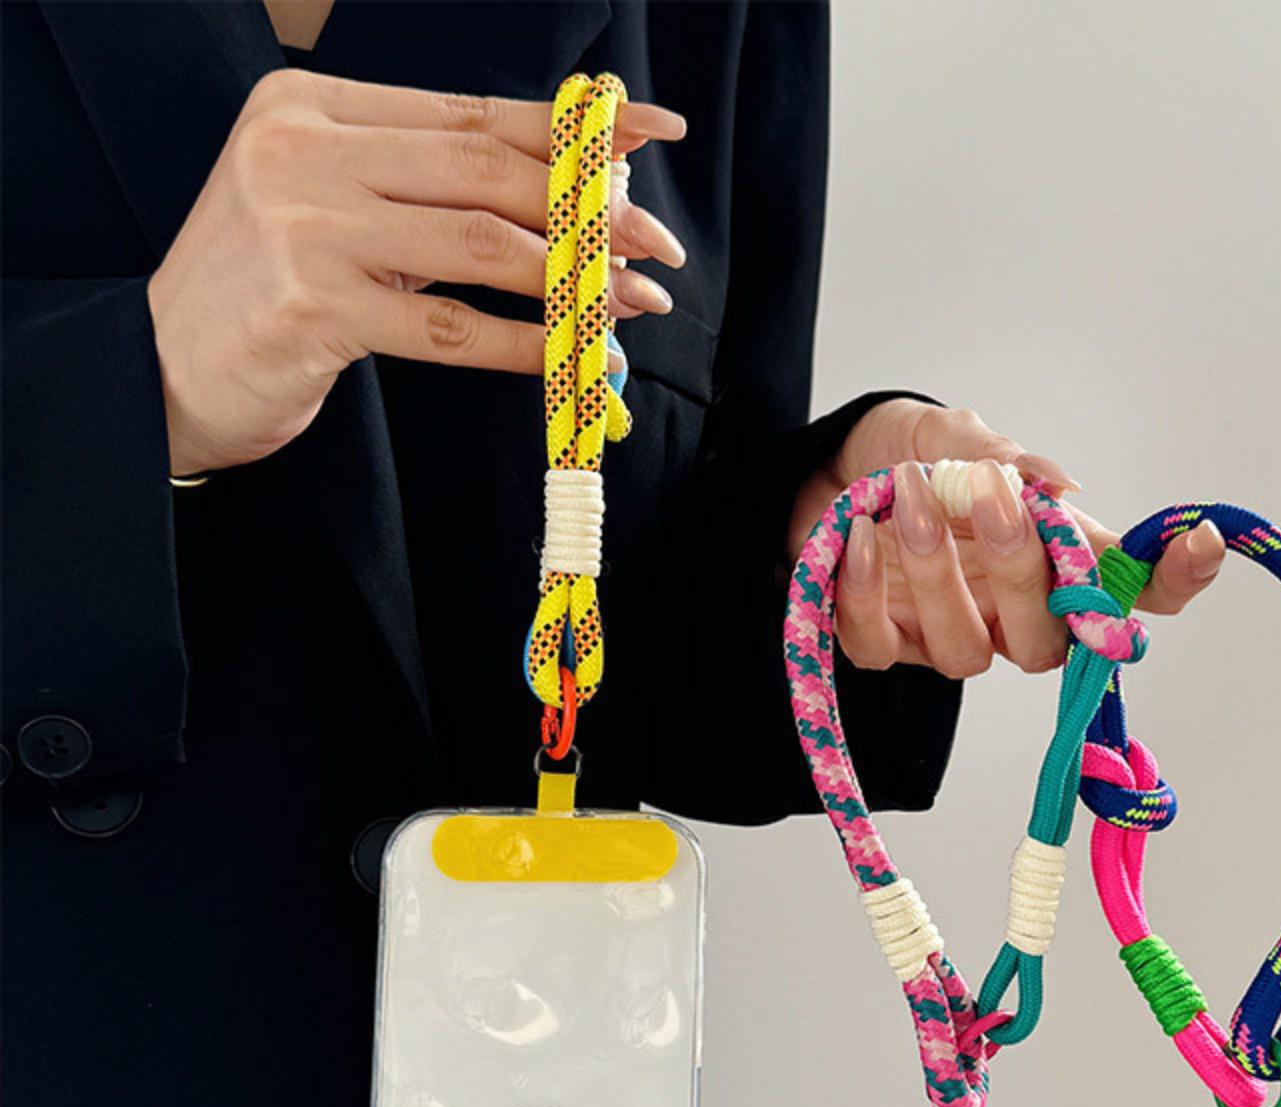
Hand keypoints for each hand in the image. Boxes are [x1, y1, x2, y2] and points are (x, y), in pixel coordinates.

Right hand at [147, 69, 687, 476]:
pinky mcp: (312, 309)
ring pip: (479, 243)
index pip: (472, 111)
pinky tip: (571, 355)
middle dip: (588, 209)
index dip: (572, 129)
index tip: (654, 136)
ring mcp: (303, 227)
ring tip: (631, 303)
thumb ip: (430, 187)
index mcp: (313, 105)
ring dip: (572, 278)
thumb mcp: (337, 206)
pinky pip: (448, 327)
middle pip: (486, 169)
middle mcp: (302, 149)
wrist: (162, 365)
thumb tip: (573, 189)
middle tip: (656, 244)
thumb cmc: (269, 289)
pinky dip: (522, 342)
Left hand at [788, 398, 1224, 676]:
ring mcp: (944, 636)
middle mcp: (1006, 612)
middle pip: (1048, 639)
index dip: (1172, 581)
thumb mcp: (947, 434)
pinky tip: (856, 533)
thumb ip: (997, 456)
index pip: (1126, 591)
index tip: (1203, 539)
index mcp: (1046, 559)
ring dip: (938, 573)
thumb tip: (1059, 487)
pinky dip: (866, 592)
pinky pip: (881, 647)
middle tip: (993, 496)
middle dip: (1024, 571)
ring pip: (965, 653)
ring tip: (908, 493)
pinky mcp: (881, 645)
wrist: (813, 469)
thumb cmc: (898, 454)